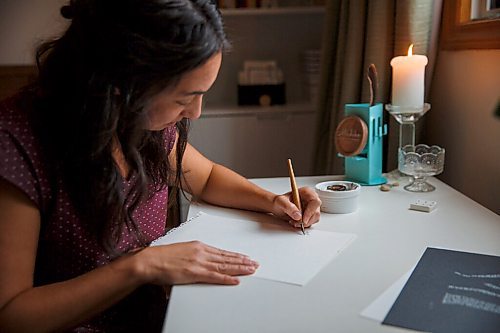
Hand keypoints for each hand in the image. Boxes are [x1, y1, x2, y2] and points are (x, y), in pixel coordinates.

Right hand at [135, 241, 258, 285]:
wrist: (149, 261)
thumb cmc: (160, 257)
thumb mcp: (181, 251)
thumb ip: (192, 256)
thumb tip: (198, 261)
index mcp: (198, 246)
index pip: (222, 252)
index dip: (235, 256)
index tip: (245, 257)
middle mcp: (201, 252)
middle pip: (226, 258)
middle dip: (242, 261)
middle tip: (254, 263)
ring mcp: (199, 262)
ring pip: (224, 266)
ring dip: (240, 268)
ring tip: (251, 270)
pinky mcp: (194, 272)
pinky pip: (215, 277)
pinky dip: (227, 279)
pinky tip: (236, 280)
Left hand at [271, 186, 320, 228]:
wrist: (277, 207)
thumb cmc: (279, 202)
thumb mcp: (280, 202)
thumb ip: (288, 207)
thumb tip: (298, 215)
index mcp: (306, 192)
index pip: (315, 201)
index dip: (311, 211)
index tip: (303, 219)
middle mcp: (311, 199)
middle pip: (316, 211)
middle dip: (307, 220)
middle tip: (296, 223)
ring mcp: (311, 207)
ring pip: (315, 218)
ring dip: (305, 223)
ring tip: (294, 222)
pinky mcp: (310, 214)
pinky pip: (311, 222)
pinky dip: (304, 225)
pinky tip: (296, 222)